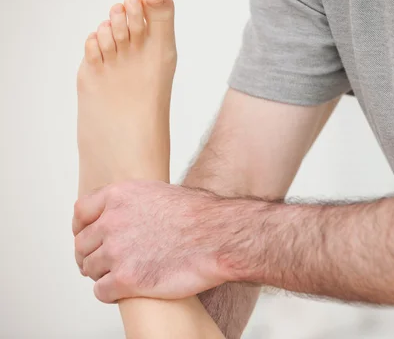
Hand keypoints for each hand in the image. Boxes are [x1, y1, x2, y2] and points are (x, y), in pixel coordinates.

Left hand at [72, 181, 247, 302]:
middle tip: (104, 263)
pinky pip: (101, 292)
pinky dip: (110, 294)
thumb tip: (133, 213)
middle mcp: (112, 221)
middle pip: (83, 243)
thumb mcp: (162, 192)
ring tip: (120, 277)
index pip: (81, 211)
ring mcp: (116, 251)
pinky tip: (125, 291)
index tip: (89, 237)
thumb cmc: (202, 215)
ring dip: (102, 274)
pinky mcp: (125, 279)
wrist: (219, 237)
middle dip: (92, 254)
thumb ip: (137, 202)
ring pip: (90, 268)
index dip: (83, 227)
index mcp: (119, 196)